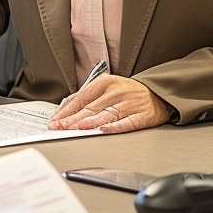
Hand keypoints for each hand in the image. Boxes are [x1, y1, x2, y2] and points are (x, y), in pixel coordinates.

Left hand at [47, 74, 171, 133]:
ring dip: (89, 122)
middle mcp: (116, 92)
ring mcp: (129, 104)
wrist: (157, 94)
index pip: (81, 97)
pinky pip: (125, 122)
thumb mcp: (107, 87)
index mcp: (105, 82)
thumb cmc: (128, 92)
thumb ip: (88, 96)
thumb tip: (66, 108)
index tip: (55, 120)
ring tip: (75, 128)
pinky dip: (114, 127)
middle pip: (90, 107)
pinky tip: (103, 130)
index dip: (66, 110)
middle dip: (72, 119)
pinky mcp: (142, 116)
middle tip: (59, 127)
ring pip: (105, 114)